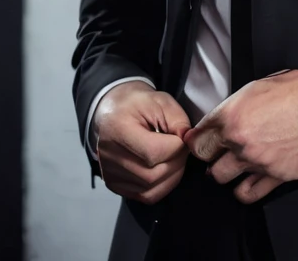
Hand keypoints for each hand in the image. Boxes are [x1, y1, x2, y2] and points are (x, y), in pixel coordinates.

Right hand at [94, 80, 191, 204]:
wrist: (113, 110)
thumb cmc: (138, 104)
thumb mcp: (161, 101)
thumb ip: (178, 120)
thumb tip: (189, 143)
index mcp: (118, 129)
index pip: (154, 152)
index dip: (177, 147)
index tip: (183, 137)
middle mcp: (108, 156)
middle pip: (152, 175)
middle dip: (177, 163)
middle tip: (182, 149)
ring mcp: (109, 173)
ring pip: (150, 190)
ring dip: (172, 176)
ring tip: (174, 157)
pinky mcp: (114, 184)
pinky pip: (145, 196)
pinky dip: (162, 186)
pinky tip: (165, 169)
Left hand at [183, 69, 297, 204]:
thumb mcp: (260, 85)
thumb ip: (236, 104)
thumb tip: (223, 115)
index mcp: (233, 112)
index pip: (199, 134)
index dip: (198, 136)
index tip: (199, 138)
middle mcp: (239, 139)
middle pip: (205, 157)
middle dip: (208, 153)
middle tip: (216, 150)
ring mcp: (255, 161)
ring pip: (220, 177)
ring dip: (224, 171)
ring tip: (233, 164)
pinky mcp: (274, 177)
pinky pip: (246, 194)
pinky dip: (243, 189)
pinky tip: (248, 180)